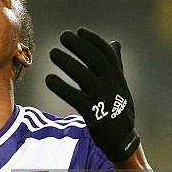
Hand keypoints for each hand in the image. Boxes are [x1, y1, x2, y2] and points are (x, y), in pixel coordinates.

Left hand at [45, 27, 138, 161]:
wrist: (123, 141)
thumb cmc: (119, 110)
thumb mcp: (121, 86)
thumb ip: (116, 65)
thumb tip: (115, 43)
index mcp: (118, 78)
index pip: (107, 53)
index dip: (93, 40)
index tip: (79, 30)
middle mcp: (113, 86)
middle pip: (95, 60)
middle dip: (80, 46)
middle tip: (63, 36)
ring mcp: (103, 99)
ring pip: (84, 76)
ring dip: (67, 62)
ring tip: (53, 53)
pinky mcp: (93, 114)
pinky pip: (75, 97)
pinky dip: (61, 87)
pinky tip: (49, 79)